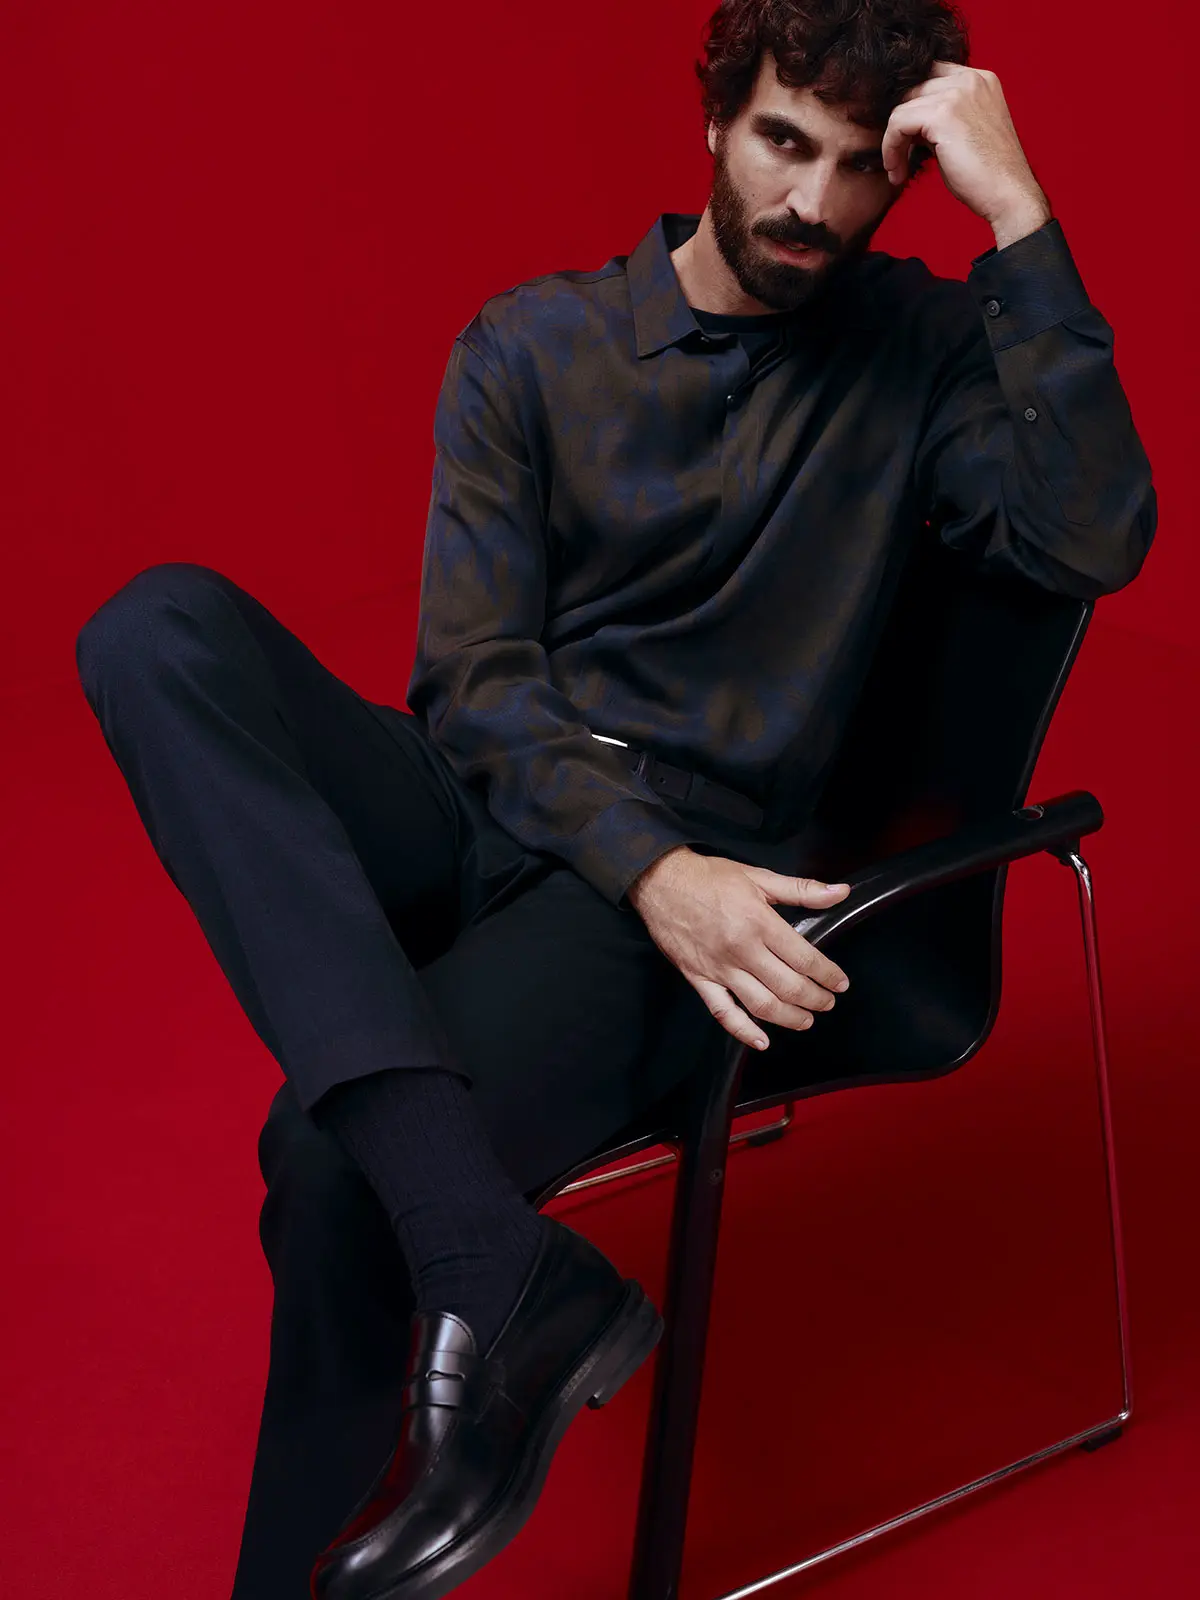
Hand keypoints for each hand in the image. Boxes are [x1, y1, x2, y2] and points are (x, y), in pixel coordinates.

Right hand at [627, 846, 851, 1051]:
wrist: (659, 880)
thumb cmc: (708, 877)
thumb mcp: (758, 876)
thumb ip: (801, 889)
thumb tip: (839, 892)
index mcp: (760, 923)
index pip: (805, 958)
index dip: (828, 974)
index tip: (840, 983)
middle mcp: (742, 950)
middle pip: (788, 986)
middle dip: (815, 1000)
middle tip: (828, 1003)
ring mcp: (719, 968)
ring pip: (761, 1004)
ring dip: (789, 1018)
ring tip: (805, 1021)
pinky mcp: (699, 978)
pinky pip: (722, 1012)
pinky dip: (743, 1031)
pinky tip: (761, 1041)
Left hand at [882, 62, 1050, 234]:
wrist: (1008, 194)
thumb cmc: (987, 174)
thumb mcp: (963, 134)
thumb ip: (939, 119)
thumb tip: (907, 122)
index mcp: (981, 80)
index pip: (932, 74)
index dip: (912, 104)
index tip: (904, 136)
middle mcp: (971, 79)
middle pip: (914, 89)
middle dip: (899, 125)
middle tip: (897, 158)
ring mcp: (958, 93)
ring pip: (902, 107)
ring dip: (893, 141)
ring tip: (897, 170)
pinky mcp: (943, 114)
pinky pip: (898, 123)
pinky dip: (891, 148)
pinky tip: (897, 171)